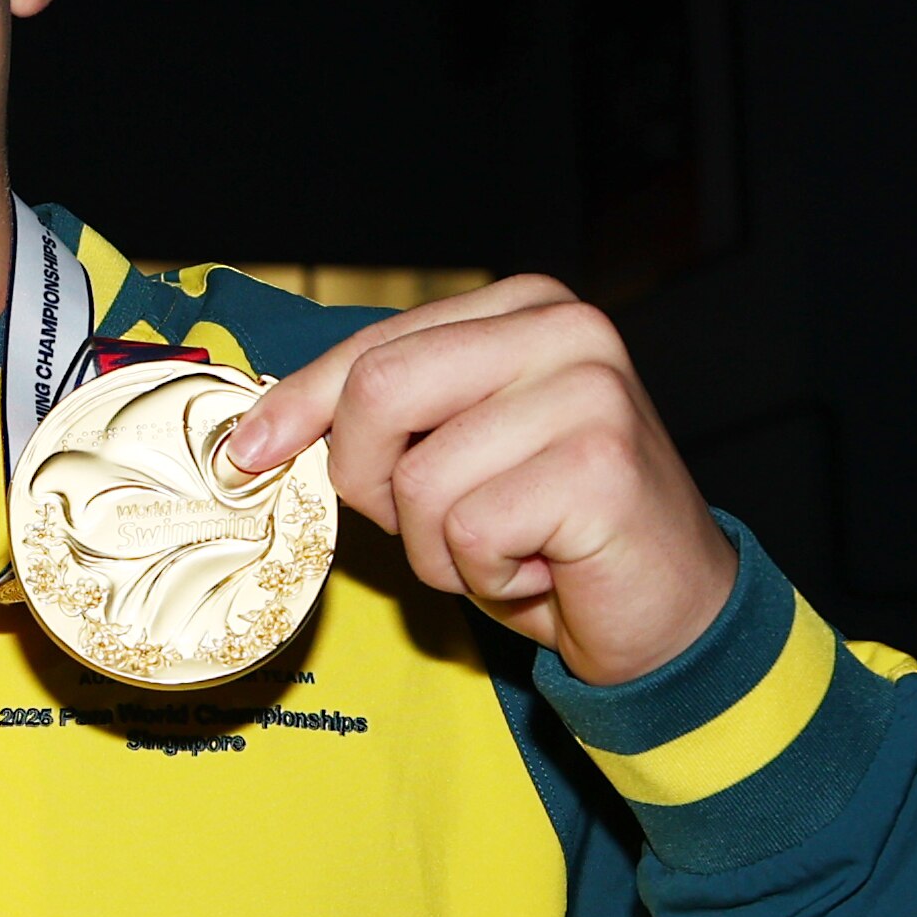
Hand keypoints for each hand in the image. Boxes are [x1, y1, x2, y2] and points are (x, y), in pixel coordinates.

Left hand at [221, 275, 735, 684]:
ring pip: (417, 480)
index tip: (247, 451)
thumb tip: (263, 434)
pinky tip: (543, 566)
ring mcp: (589, 391)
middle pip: (379, 392)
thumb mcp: (456, 457)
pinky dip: (486, 575)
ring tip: (511, 546)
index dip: (298, 404)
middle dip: (373, 482)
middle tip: (435, 527)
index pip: (374, 346)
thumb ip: (387, 424)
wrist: (670, 610)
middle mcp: (564, 329)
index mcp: (523, 307)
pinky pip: (468, 531)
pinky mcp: (599, 465)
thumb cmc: (552, 534)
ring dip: (441, 548)